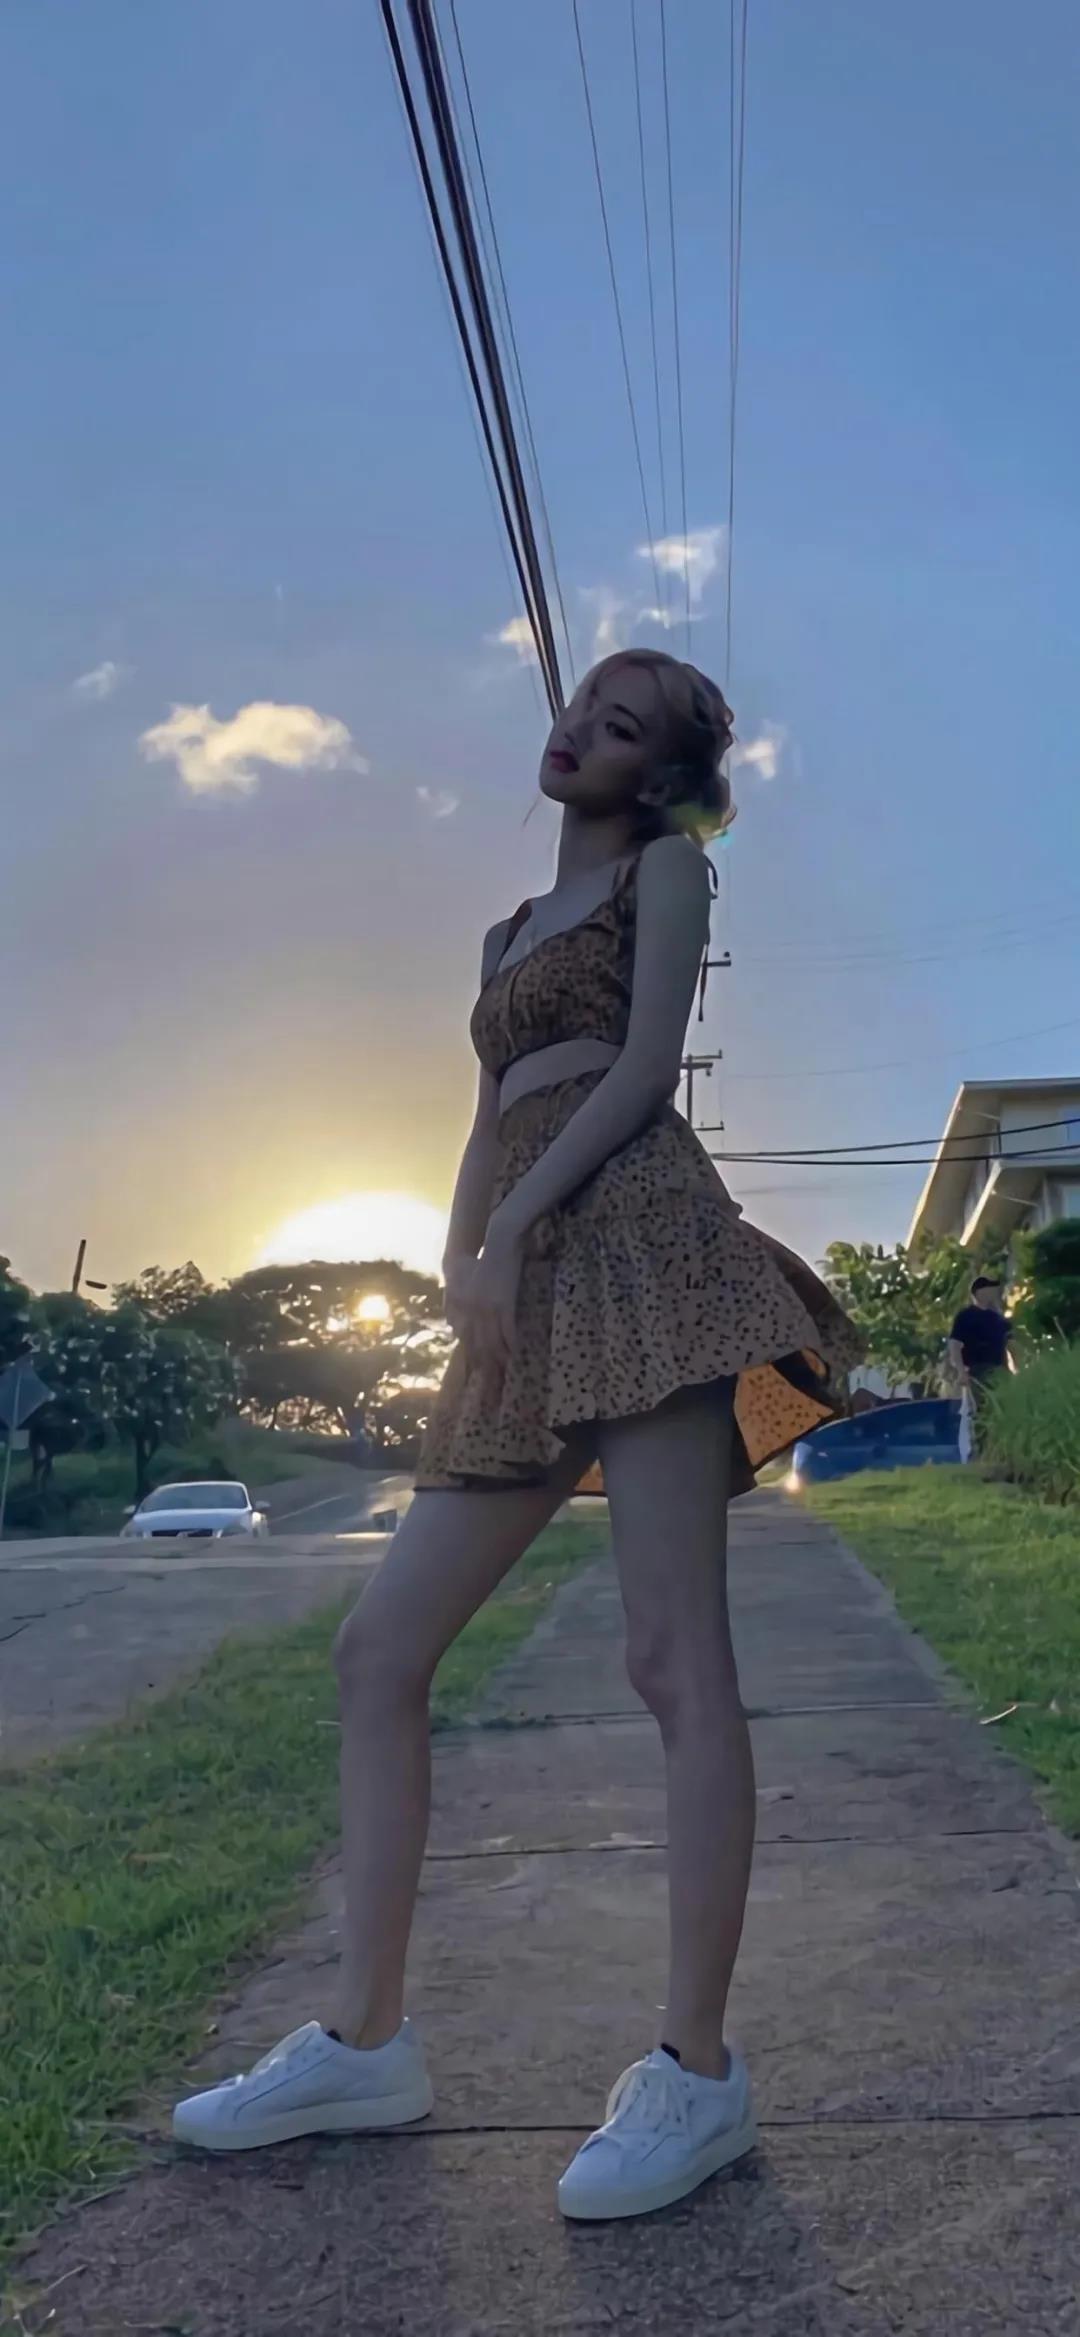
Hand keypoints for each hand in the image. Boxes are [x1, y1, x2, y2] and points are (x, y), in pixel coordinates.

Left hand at [450, 1228, 522, 1376]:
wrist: (497, 1242)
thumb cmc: (480, 1261)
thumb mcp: (459, 1283)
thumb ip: (453, 1306)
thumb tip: (454, 1330)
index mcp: (459, 1305)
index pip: (464, 1338)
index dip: (471, 1356)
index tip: (476, 1371)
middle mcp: (470, 1310)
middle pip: (478, 1343)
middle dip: (484, 1363)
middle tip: (491, 1379)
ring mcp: (487, 1307)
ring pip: (492, 1339)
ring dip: (499, 1356)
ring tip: (505, 1370)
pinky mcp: (504, 1302)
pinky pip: (507, 1328)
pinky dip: (511, 1342)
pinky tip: (515, 1351)